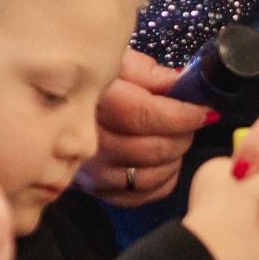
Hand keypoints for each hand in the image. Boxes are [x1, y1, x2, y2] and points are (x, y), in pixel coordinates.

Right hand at [82, 50, 213, 207]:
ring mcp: (90, 170)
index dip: (181, 115)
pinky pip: (140, 196)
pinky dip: (162, 180)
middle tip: (190, 122)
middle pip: (151, 149)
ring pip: (149, 176)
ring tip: (176, 139)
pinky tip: (163, 161)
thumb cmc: (97, 83)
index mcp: (93, 102)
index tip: (201, 110)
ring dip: (174, 158)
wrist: (57, 108)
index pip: (144, 116)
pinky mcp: (96, 189)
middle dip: (182, 135)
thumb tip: (181, 84)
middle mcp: (88, 141)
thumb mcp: (118, 63)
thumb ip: (149, 73)